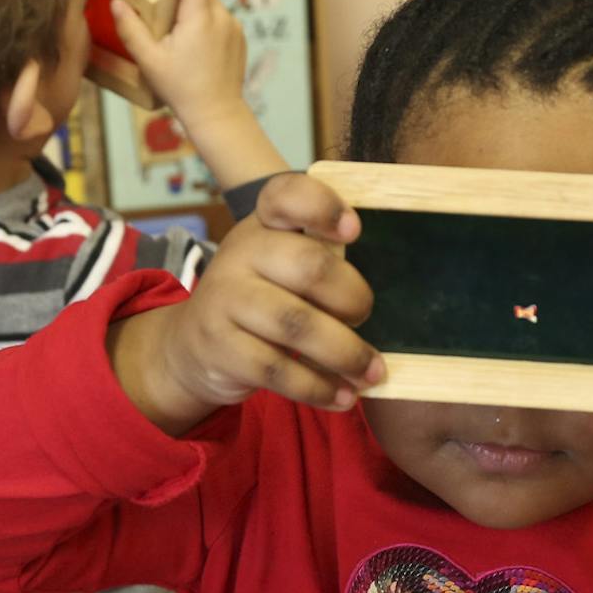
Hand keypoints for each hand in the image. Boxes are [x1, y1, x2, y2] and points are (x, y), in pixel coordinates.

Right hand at [110, 173, 383, 433]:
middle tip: (366, 316)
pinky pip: (279, 371)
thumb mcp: (280, 266)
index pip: (286, 196)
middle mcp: (240, 253)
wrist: (191, 345)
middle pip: (309, 267)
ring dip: (346, 353)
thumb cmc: (260, 298)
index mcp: (264, 224)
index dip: (322, 207)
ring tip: (371, 372)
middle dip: (352, 298)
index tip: (353, 230)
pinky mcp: (220, 347)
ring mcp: (225, 300)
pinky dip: (319, 388)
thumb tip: (400, 289)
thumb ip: (322, 261)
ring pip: (297, 325)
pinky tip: (342, 397)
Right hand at [111, 0, 286, 190]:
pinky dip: (203, 17)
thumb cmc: (182, 90)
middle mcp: (222, 16)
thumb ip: (131, 29)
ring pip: (211, 1)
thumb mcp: (149, 61)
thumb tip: (118, 3)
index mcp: (200, 16)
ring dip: (191, 0)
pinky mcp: (239, 39)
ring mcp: (234, 28)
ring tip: (170, 16)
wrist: (217, 115)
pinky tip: (188, 37)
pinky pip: (219, 18)